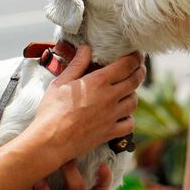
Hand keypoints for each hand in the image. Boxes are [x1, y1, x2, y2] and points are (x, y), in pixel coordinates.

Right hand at [28, 46, 145, 160]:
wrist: (50, 141)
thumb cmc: (51, 110)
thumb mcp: (61, 82)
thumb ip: (77, 64)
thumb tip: (86, 48)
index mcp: (98, 82)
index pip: (126, 65)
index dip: (135, 58)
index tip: (137, 54)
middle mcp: (109, 97)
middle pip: (134, 81)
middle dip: (139, 71)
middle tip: (138, 67)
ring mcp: (112, 116)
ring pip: (134, 102)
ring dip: (133, 94)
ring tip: (128, 90)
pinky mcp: (110, 133)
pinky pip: (129, 124)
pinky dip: (129, 118)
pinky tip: (123, 115)